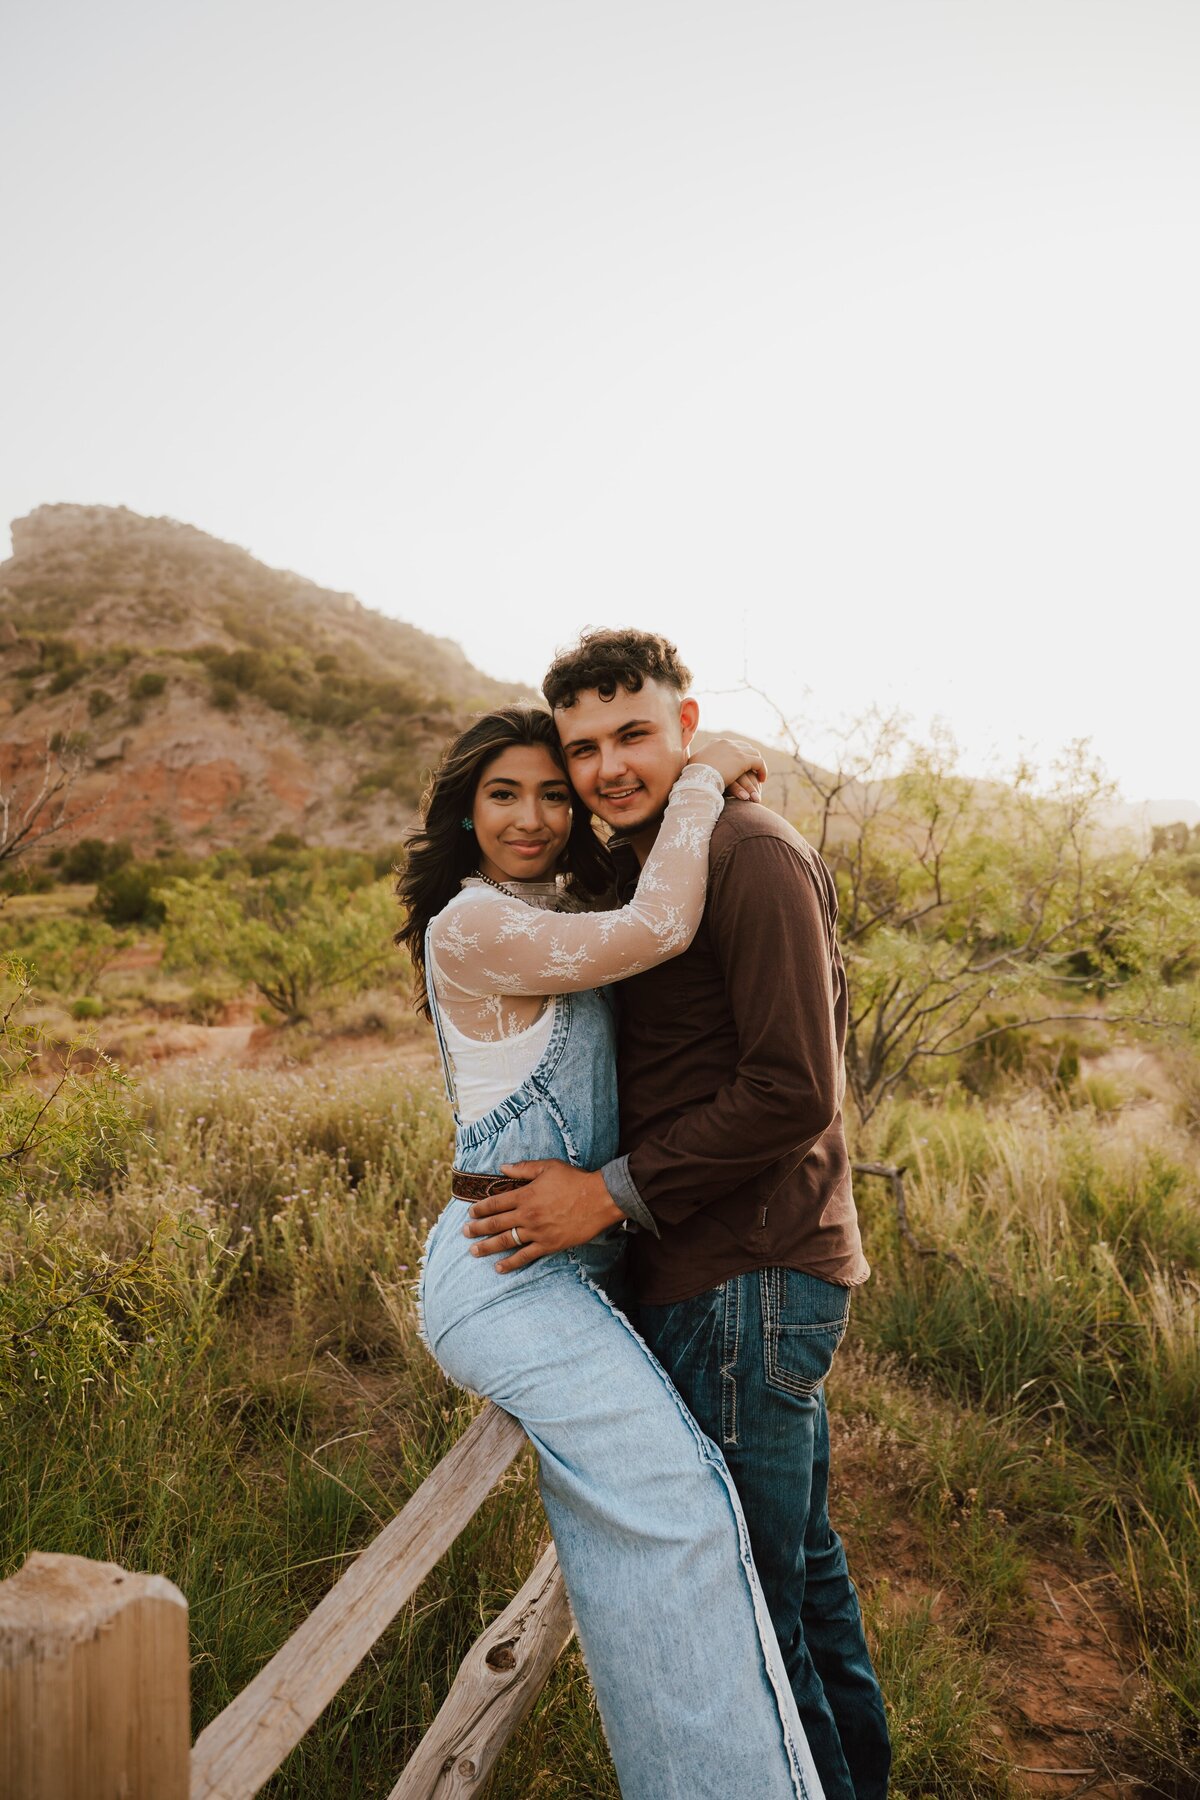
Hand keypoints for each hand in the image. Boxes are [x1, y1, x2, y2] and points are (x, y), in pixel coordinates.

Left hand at [462, 1160, 622, 1270]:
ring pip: (506, 1241)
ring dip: (487, 1247)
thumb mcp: (548, 1167)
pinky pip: (525, 1256)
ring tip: (473, 1251)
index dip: (480, 1208)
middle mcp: (527, 1215)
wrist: (599, 1199)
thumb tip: (503, 1168)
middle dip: (477, 1228)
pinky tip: (499, 1267)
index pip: (495, 1203)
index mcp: (525, 1196)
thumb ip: (523, 1168)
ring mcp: (536, 1232)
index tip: (470, 1212)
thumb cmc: (574, 1180)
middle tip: (465, 1232)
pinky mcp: (548, 1245)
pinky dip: (510, 1263)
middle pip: (495, 1224)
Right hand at [691, 735, 766, 801]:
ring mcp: (735, 750)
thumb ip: (699, 761)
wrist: (697, 778)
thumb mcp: (693, 764)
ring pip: (754, 754)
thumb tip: (695, 764)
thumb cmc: (692, 775)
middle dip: (750, 757)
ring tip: (759, 775)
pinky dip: (762, 770)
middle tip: (753, 769)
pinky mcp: (743, 760)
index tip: (741, 764)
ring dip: (758, 764)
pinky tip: (762, 779)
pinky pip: (759, 762)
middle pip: (745, 746)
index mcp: (716, 743)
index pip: (732, 745)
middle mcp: (727, 743)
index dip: (739, 754)